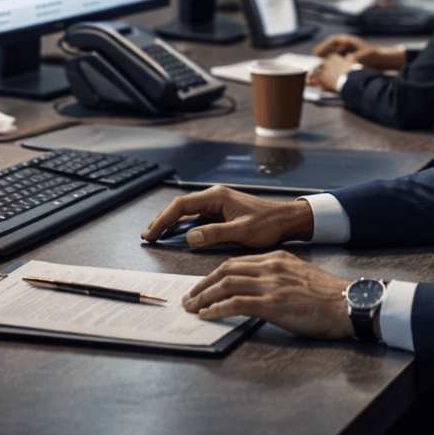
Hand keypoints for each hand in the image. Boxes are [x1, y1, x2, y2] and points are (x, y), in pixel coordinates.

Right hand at [141, 185, 313, 247]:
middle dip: (162, 220)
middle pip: (180, 206)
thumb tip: (189, 237)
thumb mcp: (242, 231)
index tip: (152, 233)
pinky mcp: (220, 212)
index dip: (163, 219)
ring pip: (186, 211)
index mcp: (217, 196)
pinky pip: (196, 216)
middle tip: (148, 236)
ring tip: (156, 234)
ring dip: (170, 222)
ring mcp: (217, 204)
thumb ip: (215, 233)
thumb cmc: (268, 223)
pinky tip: (176, 233)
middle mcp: (214, 197)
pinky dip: (183, 224)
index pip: (181, 205)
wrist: (285, 220)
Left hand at [182, 251, 354, 337]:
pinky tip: (207, 316)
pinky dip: (216, 309)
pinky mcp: (272, 304)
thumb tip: (258, 290)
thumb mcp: (300, 276)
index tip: (203, 284)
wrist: (346, 303)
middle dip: (203, 284)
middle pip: (226, 270)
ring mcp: (270, 285)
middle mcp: (270, 267)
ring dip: (204, 297)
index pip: (236, 262)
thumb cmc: (327, 296)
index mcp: (277, 259)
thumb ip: (278, 277)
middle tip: (189, 296)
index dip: (215, 274)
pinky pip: (235, 304)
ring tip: (191, 307)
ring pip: (226, 285)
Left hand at [306, 53, 357, 90]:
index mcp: (332, 57)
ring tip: (307, 80)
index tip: (324, 68)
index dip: (324, 66)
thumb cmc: (352, 70)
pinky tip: (307, 84)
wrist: (350, 78)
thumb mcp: (353, 60)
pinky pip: (313, 81)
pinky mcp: (320, 79)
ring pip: (314, 74)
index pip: (326, 61)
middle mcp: (326, 63)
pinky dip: (309, 83)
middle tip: (312, 74)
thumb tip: (350, 55)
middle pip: (318, 67)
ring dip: (310, 77)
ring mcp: (322, 71)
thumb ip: (350, 57)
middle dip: (315, 71)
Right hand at [313, 34, 405, 69]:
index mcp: (349, 40)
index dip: (323, 46)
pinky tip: (328, 68)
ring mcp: (346, 49)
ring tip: (318, 64)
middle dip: (321, 52)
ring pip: (332, 52)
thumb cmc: (373, 56)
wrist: (380, 59)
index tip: (317, 52)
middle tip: (314, 59)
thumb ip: (355, 58)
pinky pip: (336, 57)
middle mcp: (346, 44)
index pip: (333, 40)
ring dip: (325, 57)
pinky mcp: (347, 56)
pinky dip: (331, 61)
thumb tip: (347, 60)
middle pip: (330, 46)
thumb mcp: (364, 56)